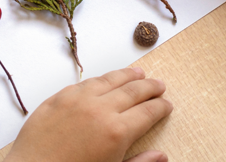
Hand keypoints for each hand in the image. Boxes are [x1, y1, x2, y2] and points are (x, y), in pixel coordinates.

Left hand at [3, 67, 171, 161]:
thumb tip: (162, 156)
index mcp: (117, 132)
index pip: (147, 112)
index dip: (160, 107)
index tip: (167, 104)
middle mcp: (100, 109)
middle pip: (132, 91)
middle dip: (149, 87)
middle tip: (159, 84)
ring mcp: (78, 100)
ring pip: (109, 80)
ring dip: (126, 75)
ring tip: (138, 72)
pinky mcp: (59, 97)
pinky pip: (85, 82)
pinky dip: (100, 79)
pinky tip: (106, 79)